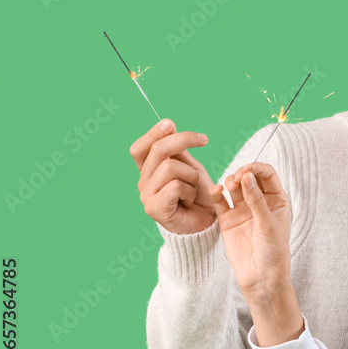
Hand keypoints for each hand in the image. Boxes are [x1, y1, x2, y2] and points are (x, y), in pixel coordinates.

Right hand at [131, 119, 214, 234]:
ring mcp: (146, 196)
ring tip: (194, 188)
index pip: (140, 147)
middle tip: (204, 140)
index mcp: (149, 171)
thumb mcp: (190, 167)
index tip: (171, 124)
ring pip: (169, 167)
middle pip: (157, 150)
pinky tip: (190, 200)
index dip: (154, 132)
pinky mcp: (154, 209)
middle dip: (182, 140)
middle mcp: (143, 183)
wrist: (207, 224)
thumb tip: (167, 124)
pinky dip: (189, 190)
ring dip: (191, 175)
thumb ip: (178, 150)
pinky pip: (175, 186)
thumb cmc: (199, 196)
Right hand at [210, 163, 302, 345]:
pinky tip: (216, 190)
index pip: (267, 175)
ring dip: (231, 182)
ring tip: (229, 186)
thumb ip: (257, 200)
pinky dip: (216, 194)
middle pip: (249, 178)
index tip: (248, 170)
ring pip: (234, 187)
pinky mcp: (227, 220)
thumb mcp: (268, 224)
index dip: (258, 168)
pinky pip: (220, 202)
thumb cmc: (273, 251)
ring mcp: (243, 210)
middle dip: (243, 173)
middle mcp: (259, 202)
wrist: (261, 278)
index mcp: (277, 200)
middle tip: (238, 178)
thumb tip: (247, 176)